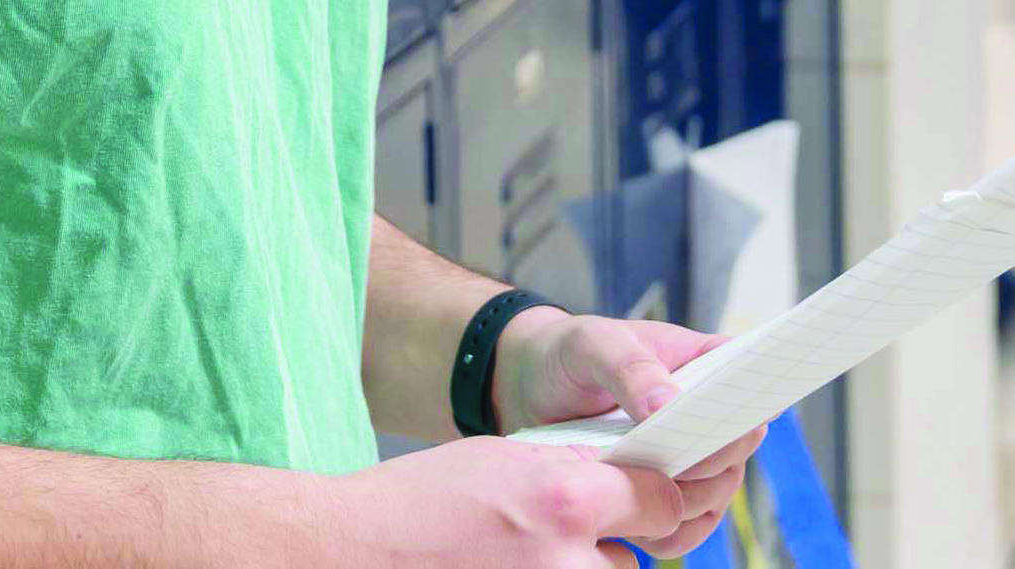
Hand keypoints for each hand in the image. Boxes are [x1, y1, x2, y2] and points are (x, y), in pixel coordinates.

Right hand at [343, 434, 747, 565]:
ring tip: (528, 556)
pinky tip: (512, 567)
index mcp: (566, 500)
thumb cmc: (421, 501)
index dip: (650, 498)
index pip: (659, 502)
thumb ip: (568, 468)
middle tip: (564, 535)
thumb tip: (619, 473)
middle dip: (608, 546)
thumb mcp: (502, 457)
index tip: (643, 500)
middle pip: (631, 560)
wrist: (355, 554)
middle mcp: (567, 562)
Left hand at [491, 310, 763, 551]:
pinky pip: (685, 526)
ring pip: (716, 495)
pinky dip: (670, 533)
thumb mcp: (594, 344)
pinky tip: (638, 527)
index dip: (752, 404)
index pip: (749, 381)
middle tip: (672, 467)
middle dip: (712, 465)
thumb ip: (630, 367)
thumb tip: (669, 404)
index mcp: (701, 362)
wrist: (528, 389)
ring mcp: (684, 457)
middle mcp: (703, 413)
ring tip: (646, 498)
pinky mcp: (660, 493)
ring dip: (689, 505)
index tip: (741, 424)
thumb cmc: (569, 353)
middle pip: (737, 450)